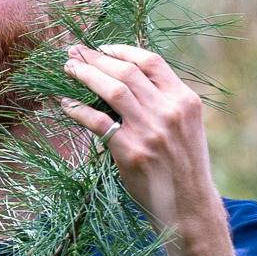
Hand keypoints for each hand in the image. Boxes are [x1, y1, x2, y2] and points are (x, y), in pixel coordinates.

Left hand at [58, 42, 219, 245]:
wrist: (189, 207)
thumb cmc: (183, 166)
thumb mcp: (185, 126)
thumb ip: (162, 101)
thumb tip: (124, 77)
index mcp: (185, 101)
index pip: (151, 62)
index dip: (122, 50)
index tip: (102, 48)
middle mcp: (169, 111)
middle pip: (126, 71)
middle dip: (96, 58)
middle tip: (74, 52)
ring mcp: (150, 130)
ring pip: (112, 88)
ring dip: (84, 74)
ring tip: (67, 69)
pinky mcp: (130, 151)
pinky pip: (97, 121)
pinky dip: (78, 109)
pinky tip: (67, 104)